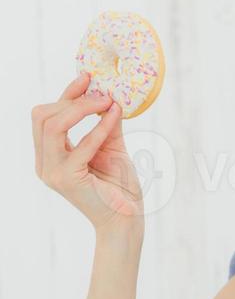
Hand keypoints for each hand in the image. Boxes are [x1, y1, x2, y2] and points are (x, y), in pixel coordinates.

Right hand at [32, 72, 143, 235]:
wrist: (127, 221)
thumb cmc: (120, 189)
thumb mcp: (112, 149)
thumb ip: (106, 126)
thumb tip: (109, 96)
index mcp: (50, 156)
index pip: (46, 117)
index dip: (66, 94)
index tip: (87, 77)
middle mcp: (45, 163)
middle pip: (42, 117)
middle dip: (71, 99)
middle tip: (101, 92)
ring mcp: (52, 172)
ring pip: (51, 126)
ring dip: (81, 108)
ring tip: (107, 101)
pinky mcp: (67, 179)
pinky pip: (80, 144)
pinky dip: (98, 127)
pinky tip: (114, 117)